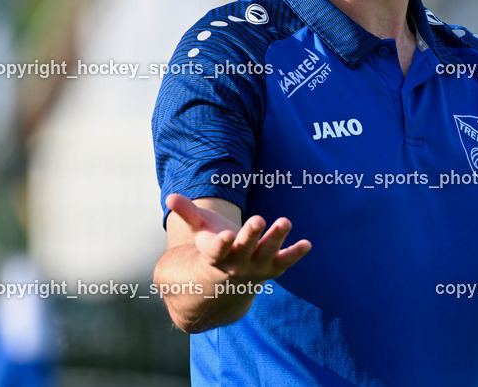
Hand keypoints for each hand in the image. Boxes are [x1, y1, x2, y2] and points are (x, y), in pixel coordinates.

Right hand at [165, 193, 310, 282]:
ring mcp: (256, 268)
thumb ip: (187, 213)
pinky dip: (295, 254)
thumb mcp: (200, 230)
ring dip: (276, 238)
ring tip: (285, 221)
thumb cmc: (213, 247)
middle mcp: (236, 264)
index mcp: (216, 256)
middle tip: (259, 219)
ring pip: (267, 254)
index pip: (217, 251)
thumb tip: (170, 196)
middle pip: (245, 249)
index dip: (221, 244)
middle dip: (252, 235)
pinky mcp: (273, 269)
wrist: (227, 281)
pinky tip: (307, 244)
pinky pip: (285, 262)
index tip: (226, 235)